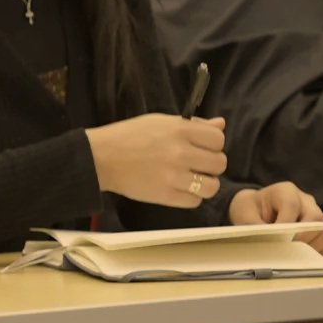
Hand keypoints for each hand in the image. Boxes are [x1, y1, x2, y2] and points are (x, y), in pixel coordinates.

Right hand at [86, 114, 227, 208]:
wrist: (102, 157)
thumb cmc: (130, 135)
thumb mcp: (161, 121)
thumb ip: (193, 124)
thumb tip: (221, 124)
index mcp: (180, 130)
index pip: (218, 139)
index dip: (213, 143)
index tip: (202, 146)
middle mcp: (180, 153)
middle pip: (219, 163)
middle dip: (211, 163)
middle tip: (197, 163)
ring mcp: (174, 177)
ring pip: (212, 186)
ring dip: (205, 183)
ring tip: (192, 178)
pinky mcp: (166, 196)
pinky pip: (195, 201)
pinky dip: (191, 196)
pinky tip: (180, 188)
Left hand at [229, 182, 322, 255]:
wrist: (255, 209)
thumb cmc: (250, 210)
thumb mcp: (244, 214)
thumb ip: (255, 227)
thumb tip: (268, 244)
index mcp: (286, 191)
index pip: (292, 206)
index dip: (286, 226)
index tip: (277, 241)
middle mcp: (305, 201)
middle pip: (316, 218)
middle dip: (303, 238)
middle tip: (289, 252)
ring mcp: (315, 215)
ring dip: (314, 247)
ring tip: (296, 257)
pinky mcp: (320, 230)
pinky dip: (322, 253)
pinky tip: (306, 258)